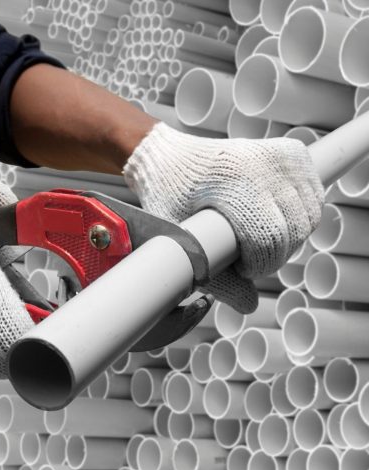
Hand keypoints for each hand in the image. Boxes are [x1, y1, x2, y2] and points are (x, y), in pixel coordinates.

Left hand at [123, 123, 323, 312]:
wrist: (169, 160)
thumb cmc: (167, 199)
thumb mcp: (180, 241)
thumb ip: (214, 278)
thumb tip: (249, 305)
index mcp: (234, 182)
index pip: (270, 240)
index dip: (258, 266)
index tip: (239, 267)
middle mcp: (264, 163)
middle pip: (294, 231)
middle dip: (273, 256)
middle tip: (247, 255)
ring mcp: (281, 155)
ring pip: (308, 216)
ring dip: (290, 238)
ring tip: (259, 239)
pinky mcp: (291, 151)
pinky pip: (313, 197)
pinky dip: (301, 216)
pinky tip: (275, 220)